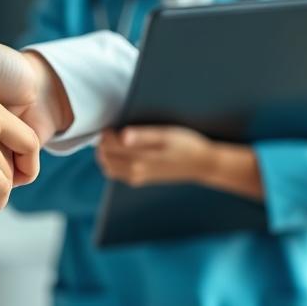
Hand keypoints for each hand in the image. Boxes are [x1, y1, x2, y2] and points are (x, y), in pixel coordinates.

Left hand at [96, 126, 263, 199]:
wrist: (202, 164)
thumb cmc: (185, 145)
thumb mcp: (165, 134)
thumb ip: (143, 136)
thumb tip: (122, 136)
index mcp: (139, 159)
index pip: (108, 147)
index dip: (106, 134)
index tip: (113, 125)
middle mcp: (135, 171)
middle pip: (104, 158)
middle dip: (103, 144)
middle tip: (114, 131)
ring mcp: (137, 178)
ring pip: (108, 168)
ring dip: (107, 154)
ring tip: (117, 141)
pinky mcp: (141, 180)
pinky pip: (118, 173)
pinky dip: (114, 162)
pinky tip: (125, 151)